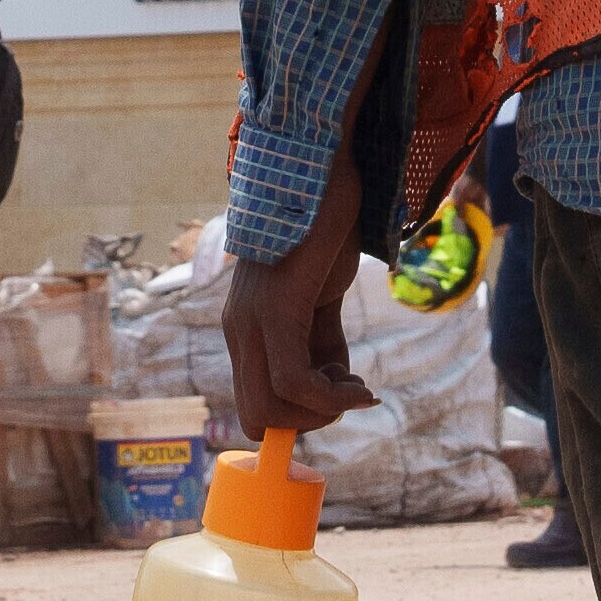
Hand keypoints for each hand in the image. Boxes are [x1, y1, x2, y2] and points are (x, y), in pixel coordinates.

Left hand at [226, 211, 371, 446]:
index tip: (342, 396)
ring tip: (356, 383)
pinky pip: (294, 380)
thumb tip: (336, 386)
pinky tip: (362, 385)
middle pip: (257, 418)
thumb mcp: (322, 299)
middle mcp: (238, 330)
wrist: (326, 177)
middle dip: (309, 423)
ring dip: (324, 412)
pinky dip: (333, 397)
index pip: (254, 405)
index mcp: (245, 328)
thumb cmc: (325, 234)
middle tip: (348, 395)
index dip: (300, 417)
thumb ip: (320, 341)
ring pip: (270, 409)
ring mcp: (251, 321)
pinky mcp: (276, 309)